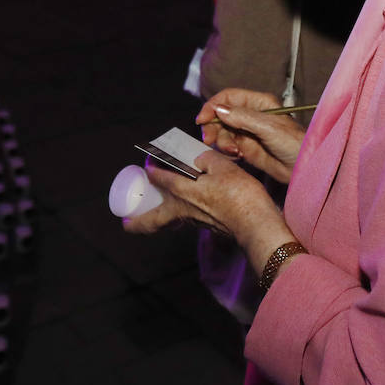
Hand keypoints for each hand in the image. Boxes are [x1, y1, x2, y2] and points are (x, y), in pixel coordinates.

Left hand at [122, 152, 294, 271]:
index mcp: (183, 191)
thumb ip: (206, 158)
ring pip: (170, 220)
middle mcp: (184, 210)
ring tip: (154, 212)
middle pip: (153, 220)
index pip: (158, 178)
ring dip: (159, 218)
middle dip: (138, 223)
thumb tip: (197, 157)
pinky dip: (181, 215)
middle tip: (127, 223)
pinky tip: (188, 207)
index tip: (147, 162)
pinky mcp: (208, 227)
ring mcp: (196, 222)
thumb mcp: (222, 166)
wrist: (257, 224)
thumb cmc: (240, 195)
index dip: (150, 168)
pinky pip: (187, 220)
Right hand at [197, 88, 304, 183]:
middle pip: (221, 115)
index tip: (203, 119)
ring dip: (222, 141)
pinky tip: (237, 155)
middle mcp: (251, 116)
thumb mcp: (268, 127)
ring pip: (223, 132)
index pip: (228, 98)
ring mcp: (248, 132)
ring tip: (233, 151)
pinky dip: (227, 151)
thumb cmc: (296, 143)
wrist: (304, 167)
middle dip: (214, 127)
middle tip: (210, 139)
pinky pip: (228, 146)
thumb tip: (219, 110)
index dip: (213, 106)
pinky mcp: (247, 148)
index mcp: (259, 103)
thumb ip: (243, 118)